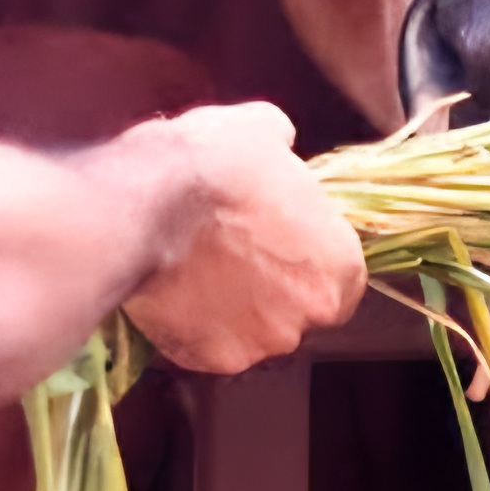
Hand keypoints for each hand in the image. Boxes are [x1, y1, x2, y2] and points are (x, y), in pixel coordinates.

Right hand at [119, 104, 363, 372]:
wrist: (147, 202)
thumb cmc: (217, 162)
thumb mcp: (266, 130)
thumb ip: (286, 152)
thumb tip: (280, 149)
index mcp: (342, 267)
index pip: (340, 281)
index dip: (306, 263)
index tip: (276, 246)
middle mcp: (313, 315)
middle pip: (299, 312)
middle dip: (272, 292)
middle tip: (233, 259)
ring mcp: (260, 343)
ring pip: (252, 333)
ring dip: (232, 312)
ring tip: (198, 272)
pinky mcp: (210, 359)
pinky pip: (206, 346)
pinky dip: (192, 327)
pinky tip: (174, 293)